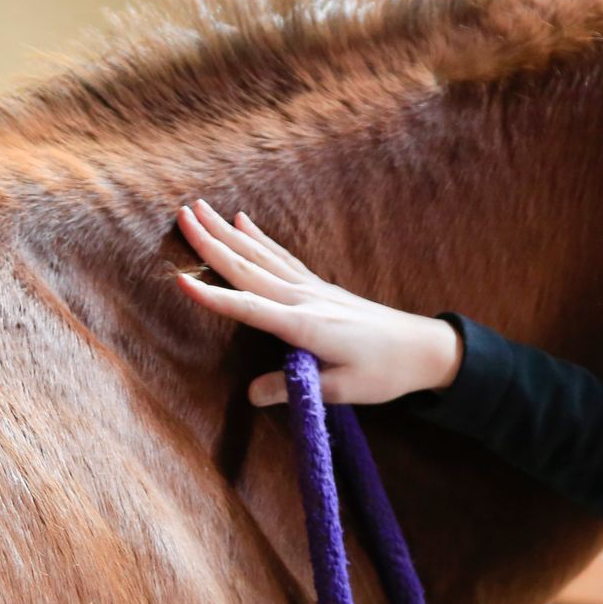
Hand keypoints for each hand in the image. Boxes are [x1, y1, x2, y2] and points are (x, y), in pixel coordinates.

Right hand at [173, 199, 462, 406]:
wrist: (422, 348)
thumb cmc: (383, 373)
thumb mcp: (339, 390)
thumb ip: (293, 389)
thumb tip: (252, 394)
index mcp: (305, 326)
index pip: (249, 309)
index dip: (213, 298)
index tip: (180, 280)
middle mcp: (304, 300)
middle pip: (248, 268)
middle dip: (211, 242)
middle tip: (181, 215)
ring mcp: (311, 289)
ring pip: (259, 255)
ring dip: (227, 232)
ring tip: (198, 209)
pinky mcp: (318, 287)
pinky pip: (280, 257)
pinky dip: (259, 238)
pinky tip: (243, 221)